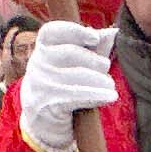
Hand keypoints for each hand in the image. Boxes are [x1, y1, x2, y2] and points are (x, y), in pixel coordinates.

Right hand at [17, 21, 118, 151]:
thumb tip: (114, 32)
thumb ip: (92, 48)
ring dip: (100, 80)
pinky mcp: (46, 103)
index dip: (74, 31)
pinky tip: (110, 96)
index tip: (95, 38)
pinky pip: (75, 96)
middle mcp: (37, 62)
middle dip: (94, 60)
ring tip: (111, 86)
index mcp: (42, 47)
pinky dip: (96, 95)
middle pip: (70, 52)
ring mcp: (40, 83)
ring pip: (76, 75)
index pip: (52, 31)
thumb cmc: (63, 84)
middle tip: (106, 67)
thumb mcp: (74, 64)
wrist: (42, 121)